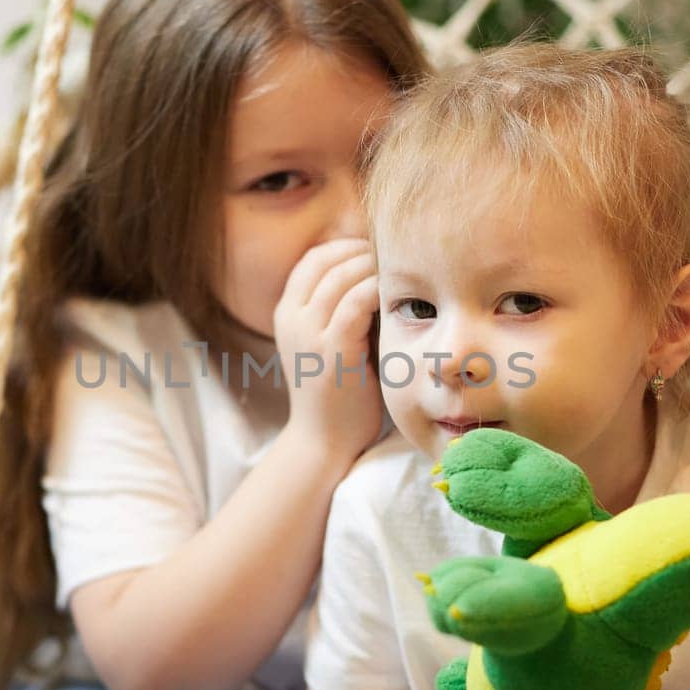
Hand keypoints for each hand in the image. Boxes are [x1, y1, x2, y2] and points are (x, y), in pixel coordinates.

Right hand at [272, 238, 382, 466]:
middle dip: (364, 252)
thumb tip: (377, 272)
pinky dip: (378, 289)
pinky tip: (397, 297)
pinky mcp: (331, 350)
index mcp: (286, 313)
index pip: (314, 258)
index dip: (347, 247)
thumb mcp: (327, 342)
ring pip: (342, 275)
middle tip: (398, 260)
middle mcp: (291, 318)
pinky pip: (356, 301)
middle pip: (327, 260)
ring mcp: (308, 333)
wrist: (323, 442)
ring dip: (374, 268)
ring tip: (403, 275)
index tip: (378, 254)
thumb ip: (341, 310)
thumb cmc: (337, 392)